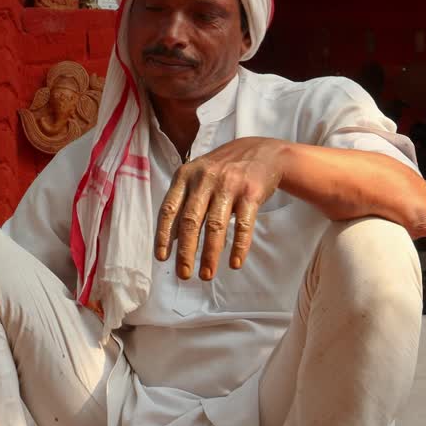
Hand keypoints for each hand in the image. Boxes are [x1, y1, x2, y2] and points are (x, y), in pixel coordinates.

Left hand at [155, 137, 284, 279]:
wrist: (263, 151)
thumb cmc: (223, 170)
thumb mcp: (198, 176)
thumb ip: (183, 201)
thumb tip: (169, 241)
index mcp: (185, 176)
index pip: (169, 209)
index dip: (164, 235)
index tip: (162, 258)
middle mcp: (205, 179)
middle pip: (191, 221)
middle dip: (186, 252)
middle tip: (184, 274)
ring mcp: (229, 185)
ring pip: (215, 226)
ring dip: (210, 255)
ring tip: (207, 274)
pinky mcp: (252, 193)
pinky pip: (244, 225)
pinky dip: (239, 247)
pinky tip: (235, 263)